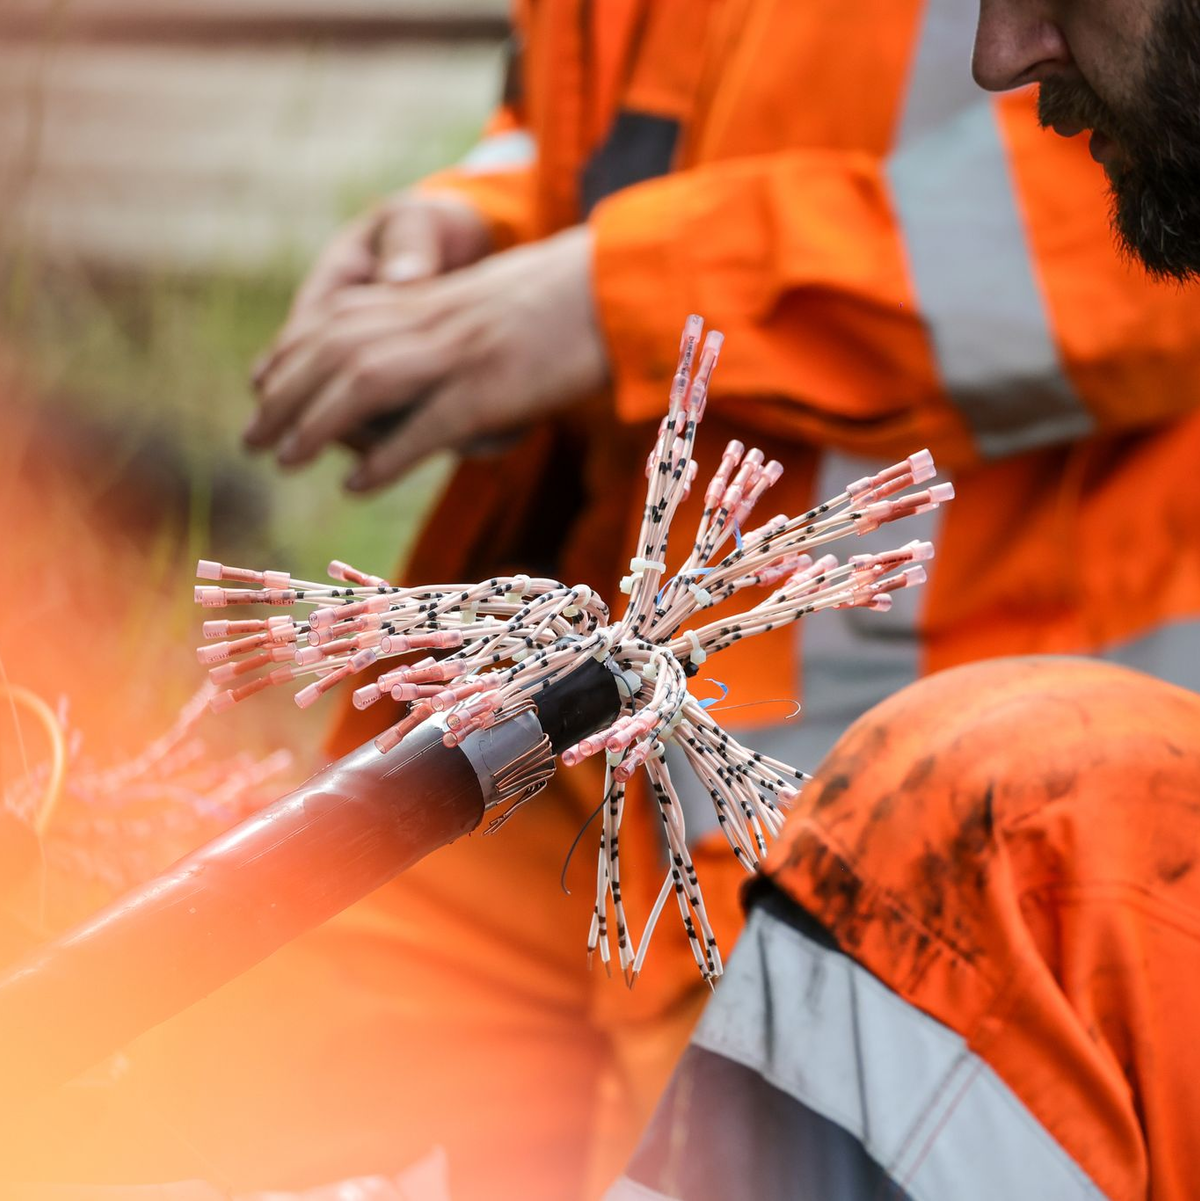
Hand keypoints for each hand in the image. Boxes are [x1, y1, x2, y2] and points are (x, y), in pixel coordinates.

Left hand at [246, 225, 607, 492]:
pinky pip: (423, 428)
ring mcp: (457, 355)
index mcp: (429, 297)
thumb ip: (444, 325)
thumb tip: (414, 357)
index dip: (289, 352)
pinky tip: (355, 486)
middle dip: (283, 396)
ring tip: (283, 461)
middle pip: (333, 353)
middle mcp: (430, 321)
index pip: (335, 318)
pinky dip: (384, 459)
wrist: (615, 289)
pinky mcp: (489, 391)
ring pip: (361, 386)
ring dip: (314, 424)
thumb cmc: (560, 302)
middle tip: (250, 439)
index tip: (258, 382)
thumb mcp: (487, 303)